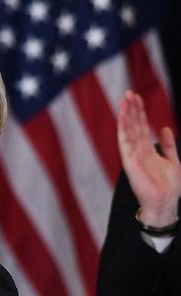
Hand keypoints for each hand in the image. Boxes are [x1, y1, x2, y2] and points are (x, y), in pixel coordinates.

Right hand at [117, 90, 179, 225]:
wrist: (166, 203)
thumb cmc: (169, 187)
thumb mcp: (173, 161)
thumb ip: (168, 145)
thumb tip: (165, 128)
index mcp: (147, 150)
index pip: (141, 126)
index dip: (139, 112)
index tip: (137, 97)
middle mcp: (138, 150)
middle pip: (133, 125)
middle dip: (131, 109)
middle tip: (128, 92)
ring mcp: (132, 155)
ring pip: (128, 131)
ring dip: (125, 115)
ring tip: (124, 99)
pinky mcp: (129, 162)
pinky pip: (125, 143)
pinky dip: (123, 129)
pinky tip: (122, 117)